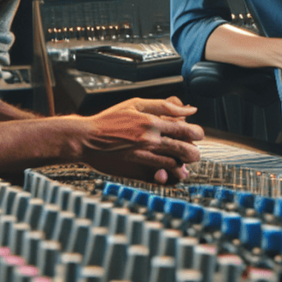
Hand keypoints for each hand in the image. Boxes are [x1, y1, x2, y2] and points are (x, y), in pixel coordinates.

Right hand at [81, 95, 204, 184]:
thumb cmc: (109, 120)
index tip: (197, 135)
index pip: (185, 130)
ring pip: (174, 165)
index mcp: (151, 123)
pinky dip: (169, 177)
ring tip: (183, 163)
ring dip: (183, 165)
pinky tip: (169, 173)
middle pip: (184, 150)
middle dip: (194, 152)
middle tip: (193, 152)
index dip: (196, 133)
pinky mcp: (135, 171)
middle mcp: (149, 141)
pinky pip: (159, 178)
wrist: (85, 139)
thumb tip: (189, 109)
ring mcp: (142, 158)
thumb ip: (164, 105)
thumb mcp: (136, 103)